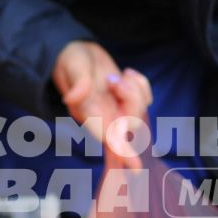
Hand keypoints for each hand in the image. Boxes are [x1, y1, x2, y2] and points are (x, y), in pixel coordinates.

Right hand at [53, 39, 151, 169]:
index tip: (136, 166)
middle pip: (131, 121)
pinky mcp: (127, 97)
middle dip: (130, 97)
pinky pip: (146, 98)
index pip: (108, 135)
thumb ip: (77, 82)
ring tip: (117, 74)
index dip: (122, 151)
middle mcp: (105, 115)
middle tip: (112, 78)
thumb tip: (71, 99)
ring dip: (134, 88)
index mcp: (89, 113)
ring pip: (141, 109)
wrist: (77, 51)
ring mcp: (117, 107)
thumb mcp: (71, 66)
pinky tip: (127, 72)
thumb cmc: (71, 60)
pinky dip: (141, 83)